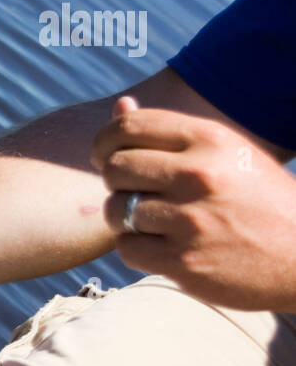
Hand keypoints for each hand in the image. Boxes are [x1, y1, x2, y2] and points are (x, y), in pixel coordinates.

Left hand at [91, 96, 295, 310]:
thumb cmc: (259, 202)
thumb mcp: (227, 154)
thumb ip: (170, 133)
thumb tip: (120, 105)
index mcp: (210, 139)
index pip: (128, 126)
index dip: (106, 142)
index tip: (109, 157)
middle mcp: (198, 174)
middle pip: (114, 167)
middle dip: (116, 182)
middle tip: (135, 193)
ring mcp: (190, 219)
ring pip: (116, 210)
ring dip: (125, 219)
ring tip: (155, 223)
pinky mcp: (183, 261)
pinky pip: (126, 248)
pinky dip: (137, 250)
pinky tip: (163, 248)